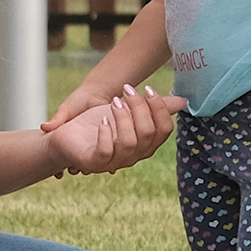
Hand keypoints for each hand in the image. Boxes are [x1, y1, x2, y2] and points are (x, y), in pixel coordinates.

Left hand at [45, 82, 183, 178]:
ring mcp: (114, 161)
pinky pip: (106, 152)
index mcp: (145, 144)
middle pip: (148, 133)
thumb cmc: (98, 121)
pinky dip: (105, 134)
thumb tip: (183, 101)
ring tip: (114, 102)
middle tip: (126, 90)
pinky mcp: (93, 162)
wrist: (66, 133)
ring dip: (123, 118)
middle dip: (139, 108)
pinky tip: (102, 120)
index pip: (164, 130)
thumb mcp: (127, 109)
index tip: (147, 89)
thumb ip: (155, 106)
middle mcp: (133, 156)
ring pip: (130, 143)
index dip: (159, 109)